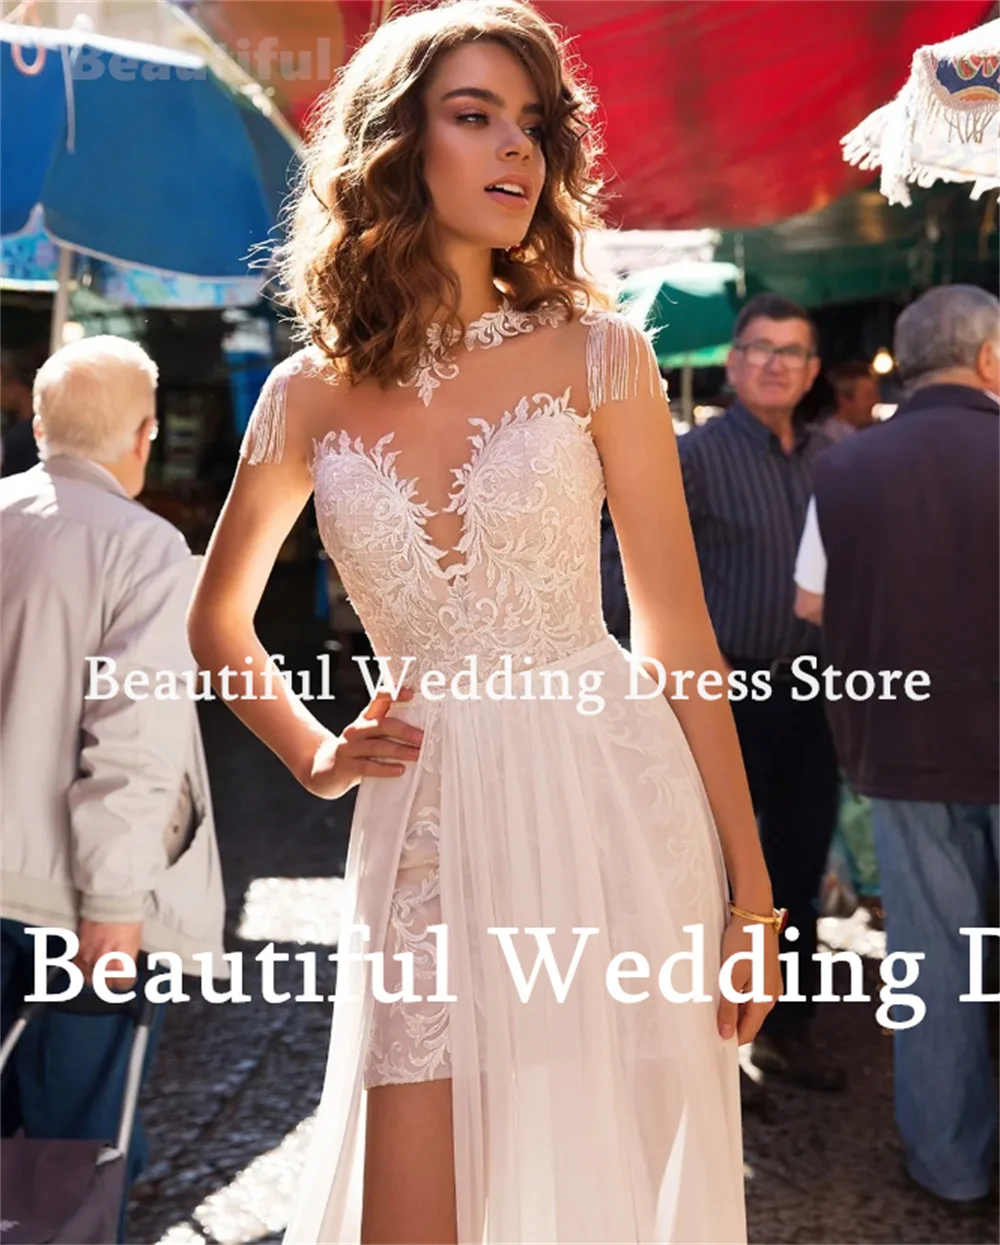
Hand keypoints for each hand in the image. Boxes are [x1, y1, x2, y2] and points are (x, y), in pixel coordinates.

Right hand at [75, 918, 143, 987]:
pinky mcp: (79, 950)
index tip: (127, 977)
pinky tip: (89, 964)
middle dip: (111, 981)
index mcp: (123, 959)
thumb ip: (128, 958)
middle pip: (104, 985)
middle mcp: (105, 962)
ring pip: (89, 980)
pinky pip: (77, 969)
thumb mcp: (135, 941)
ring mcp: (90, 957)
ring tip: (101, 970)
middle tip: (114, 973)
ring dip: (96, 977)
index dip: (126, 981)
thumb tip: (126, 969)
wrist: (110, 902)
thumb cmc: (127, 919)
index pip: (123, 983)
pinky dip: (83, 969)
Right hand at [303, 686, 423, 798]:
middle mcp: (356, 730)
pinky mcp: (346, 767)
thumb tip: (420, 730)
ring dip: (399, 750)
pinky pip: (368, 767)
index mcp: (364, 719)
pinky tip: (399, 770)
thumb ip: (387, 730)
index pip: (378, 700)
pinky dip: (385, 768)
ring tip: (417, 755)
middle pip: (381, 725)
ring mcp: (349, 748)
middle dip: (404, 730)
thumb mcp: (367, 736)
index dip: (393, 695)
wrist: (322, 769)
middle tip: (422, 737)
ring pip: (377, 746)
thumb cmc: (353, 752)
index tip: (410, 694)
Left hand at [716, 913, 781, 1043]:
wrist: (755, 912)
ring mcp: (771, 983)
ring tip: (712, 1006)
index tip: (711, 1044)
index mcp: (765, 1001)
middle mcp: (772, 995)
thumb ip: (728, 1007)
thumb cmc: (743, 943)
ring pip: (750, 1006)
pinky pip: (752, 992)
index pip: (747, 1032)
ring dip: (733, 1008)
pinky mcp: (766, 972)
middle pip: (749, 1020)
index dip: (730, 1040)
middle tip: (707, 1025)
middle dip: (730, 1024)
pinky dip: (738, 995)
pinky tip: (724, 988)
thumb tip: (725, 1035)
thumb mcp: (730, 976)